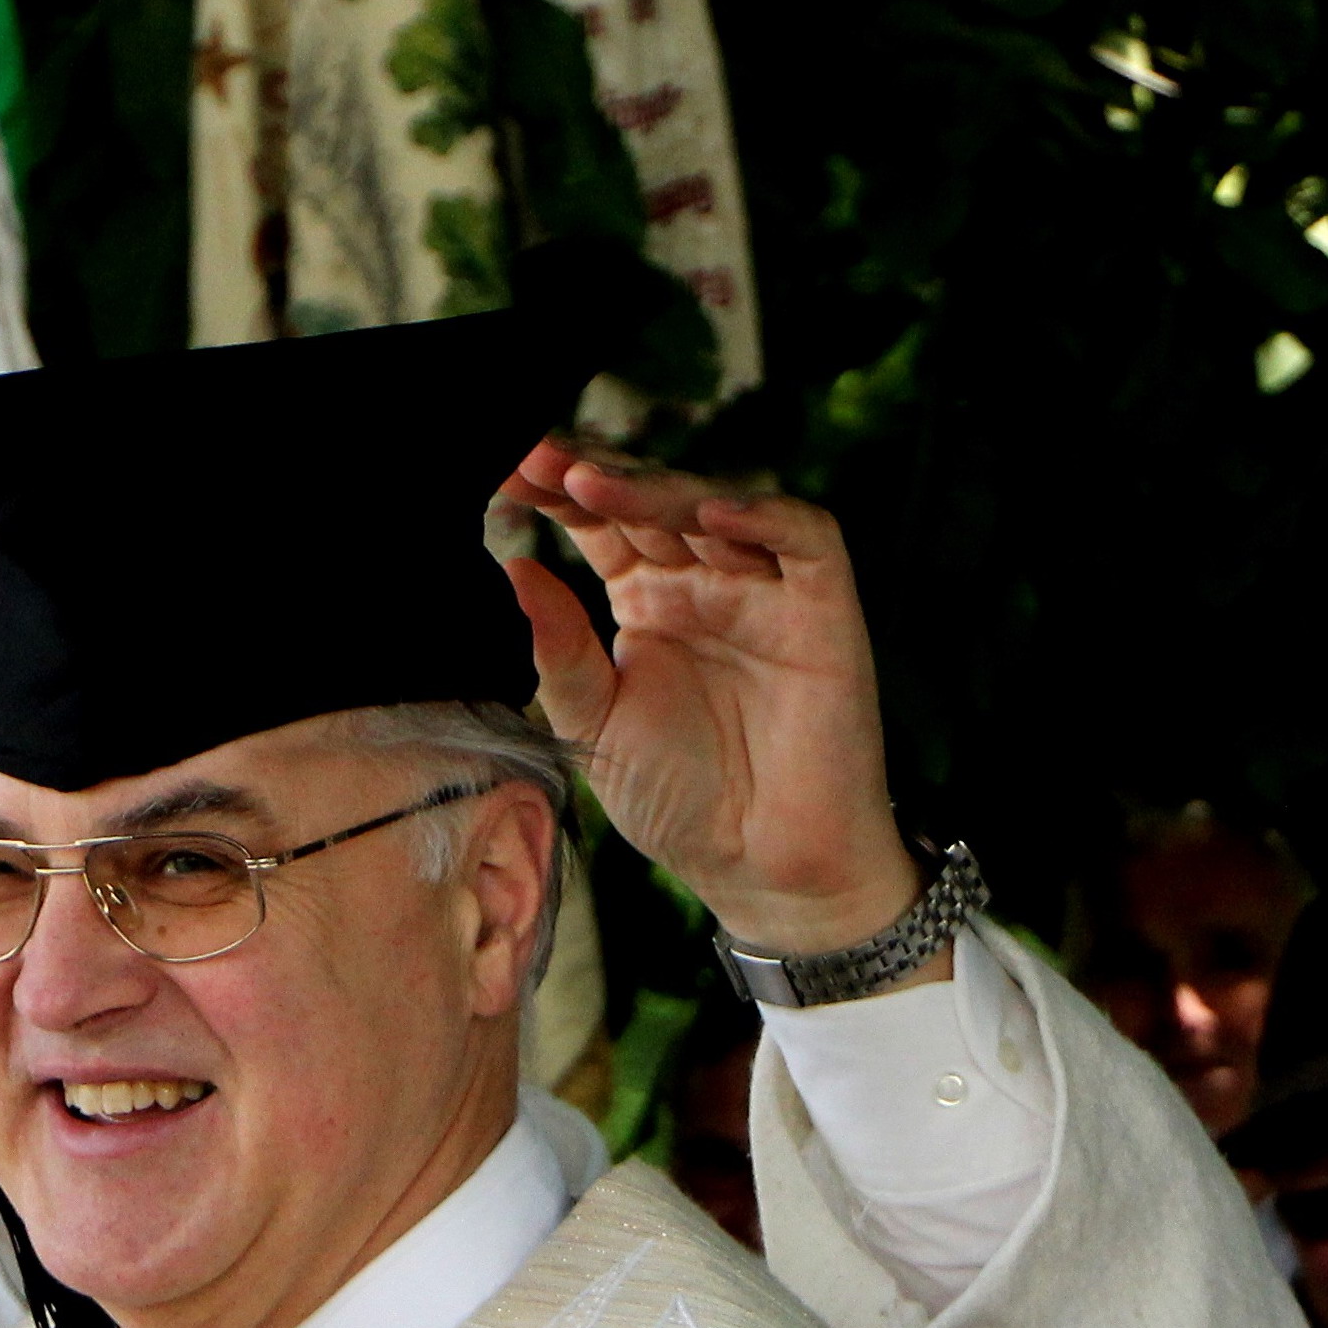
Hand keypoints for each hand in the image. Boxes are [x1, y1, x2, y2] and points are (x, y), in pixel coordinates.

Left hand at [504, 445, 925, 963]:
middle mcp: (704, 583)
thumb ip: (559, 651)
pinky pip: (805, 538)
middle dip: (594, 476)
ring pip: (716, 506)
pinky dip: (763, 516)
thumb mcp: (595, 724)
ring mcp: (764, 590)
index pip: (600, 526)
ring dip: (656, 488)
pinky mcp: (823, 608)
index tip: (504, 476)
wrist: (759, 866)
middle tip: (538, 461)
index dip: (557, 497)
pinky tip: (709, 513)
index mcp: (646, 602)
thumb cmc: (680, 800)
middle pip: (651, 502)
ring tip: (592, 482)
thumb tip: (516, 570)